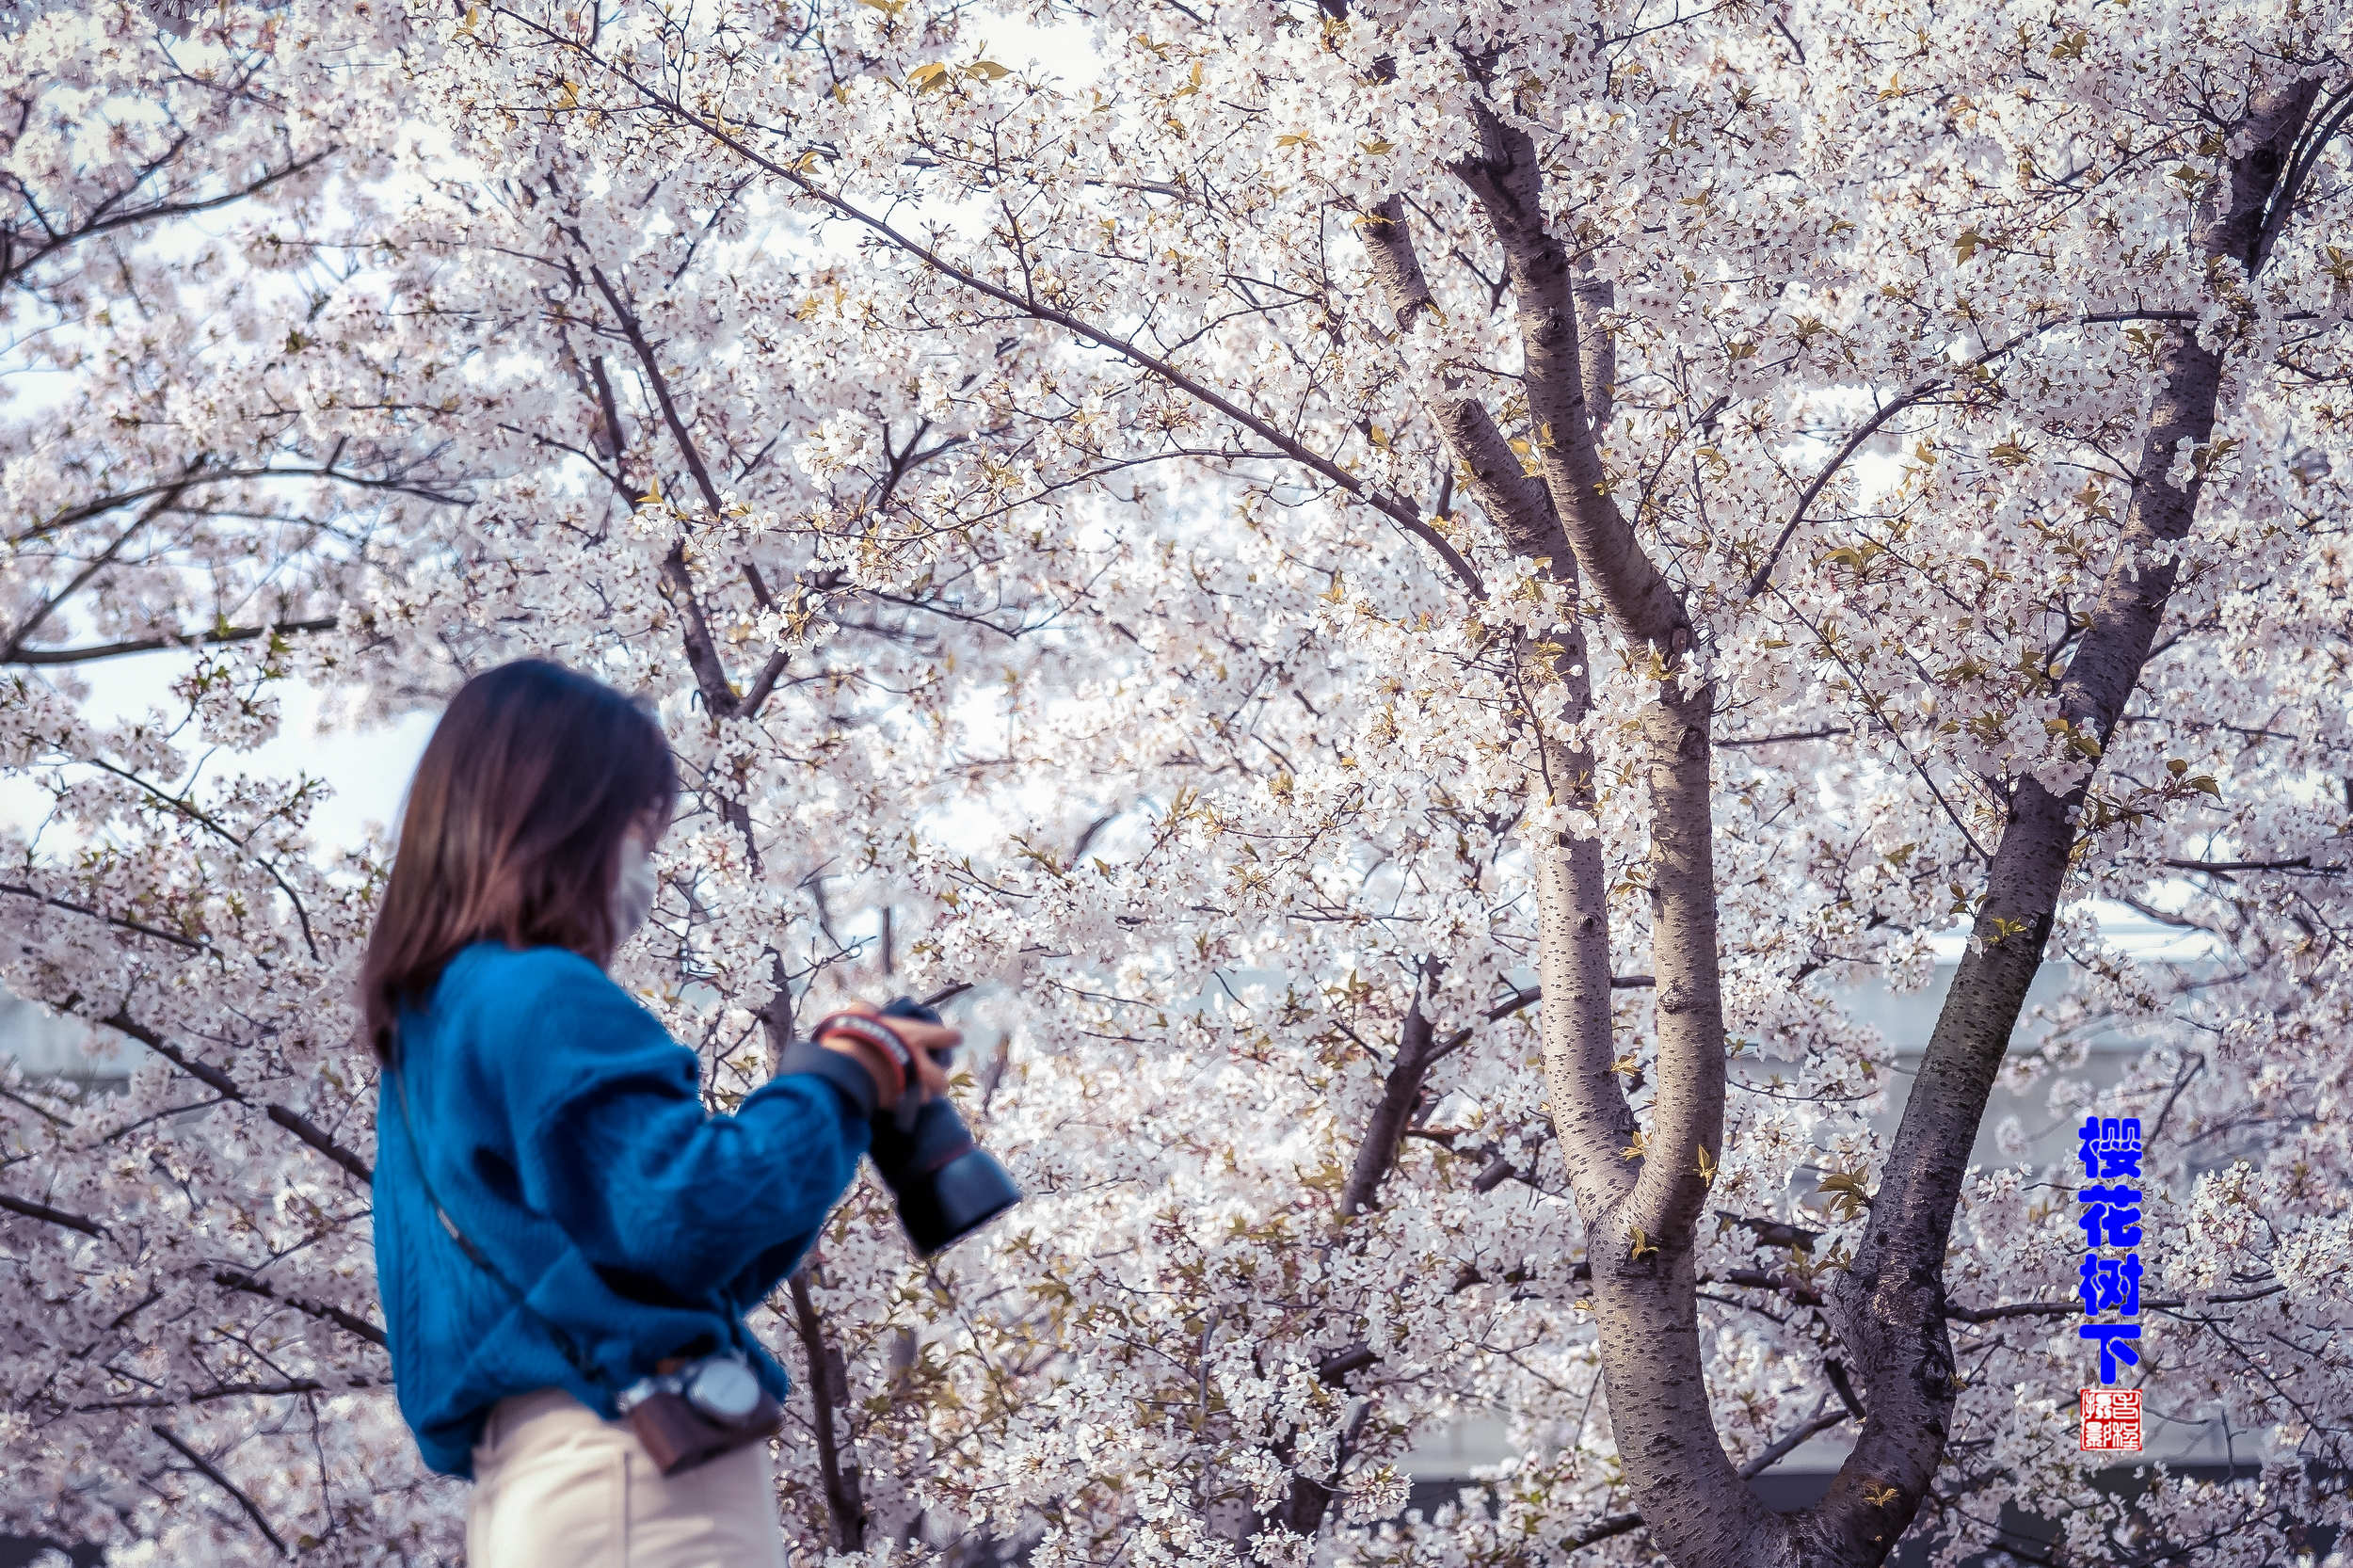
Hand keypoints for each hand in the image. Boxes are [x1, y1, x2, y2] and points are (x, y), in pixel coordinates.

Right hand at [814, 999, 958, 1109]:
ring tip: (911, 1091)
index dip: (949, 1039)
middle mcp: (921, 1064)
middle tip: (927, 1074)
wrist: (844, 1068)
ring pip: (929, 1097)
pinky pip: (909, 1107)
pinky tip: (894, 1099)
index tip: (946, 1040)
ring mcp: (913, 1087)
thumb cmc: (853, 1037)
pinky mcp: (900, 1104)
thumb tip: (868, 1009)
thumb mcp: (862, 1018)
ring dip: (922, 1094)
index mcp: (916, 1037)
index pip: (952, 1037)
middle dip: (937, 1078)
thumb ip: (869, 1012)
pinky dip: (904, 1104)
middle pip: (944, 1078)